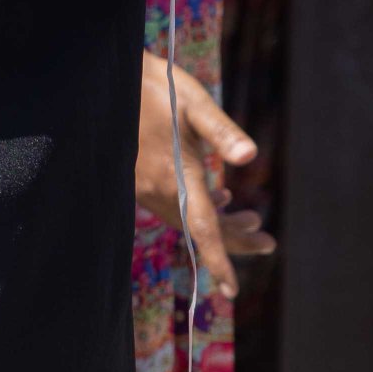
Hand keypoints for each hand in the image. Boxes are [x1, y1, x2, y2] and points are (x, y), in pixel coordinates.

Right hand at [135, 55, 272, 299]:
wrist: (105, 80)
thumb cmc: (155, 86)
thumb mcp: (194, 103)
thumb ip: (222, 131)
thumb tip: (251, 158)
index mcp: (175, 175)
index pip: (202, 229)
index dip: (219, 260)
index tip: (231, 291)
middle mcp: (158, 189)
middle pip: (199, 230)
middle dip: (234, 239)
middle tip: (266, 242)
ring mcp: (144, 186)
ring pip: (187, 219)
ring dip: (219, 223)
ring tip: (251, 219)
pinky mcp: (138, 178)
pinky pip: (172, 206)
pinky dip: (199, 210)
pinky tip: (218, 197)